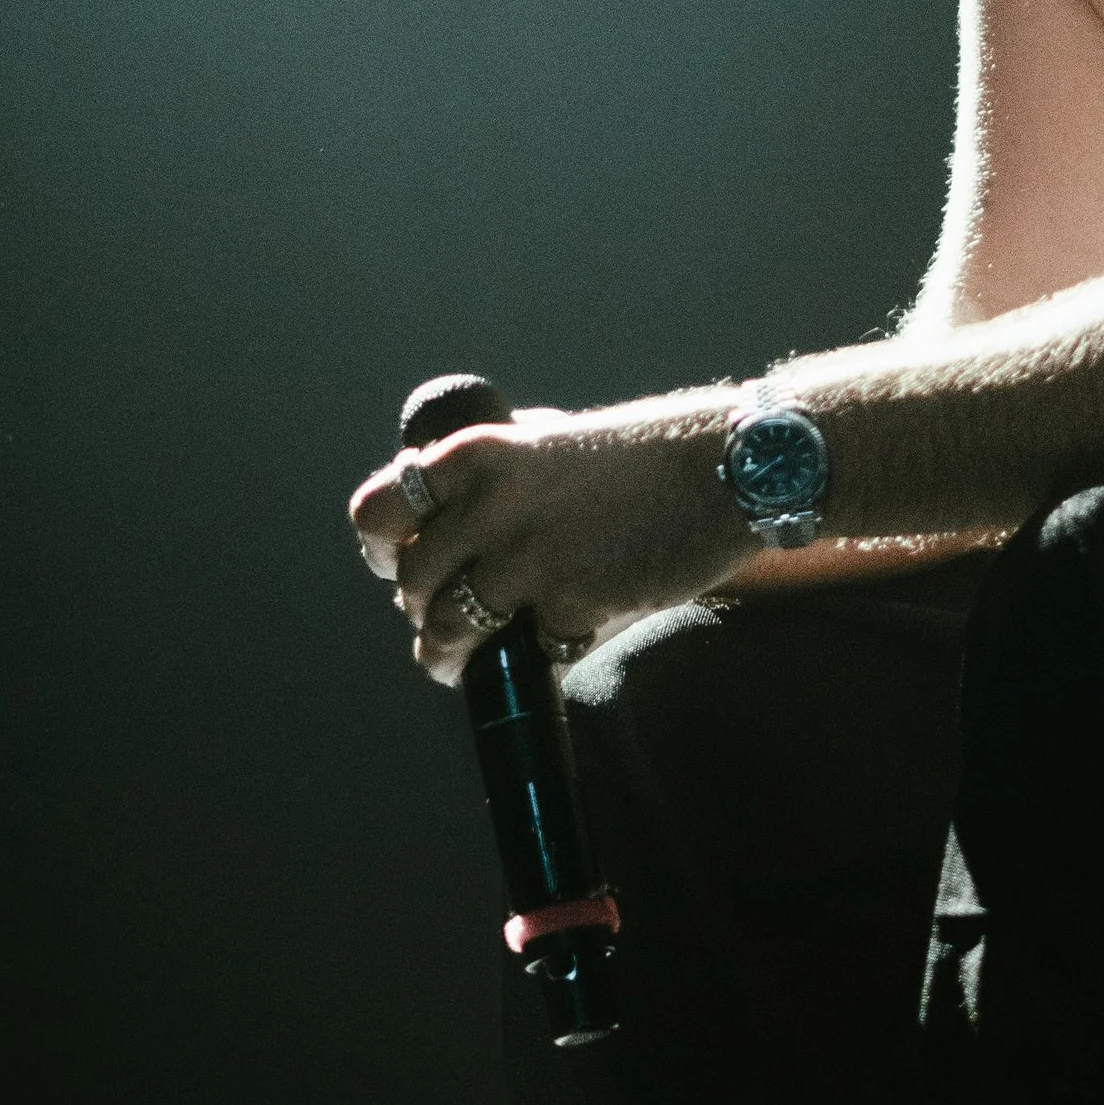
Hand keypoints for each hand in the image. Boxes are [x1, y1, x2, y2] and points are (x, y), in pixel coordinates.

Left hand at [347, 394, 749, 684]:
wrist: (725, 469)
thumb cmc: (646, 454)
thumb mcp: (553, 439)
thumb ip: (500, 472)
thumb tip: (452, 512)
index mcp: (478, 455)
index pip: (379, 508)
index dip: (379, 547)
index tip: (393, 564)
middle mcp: (489, 505)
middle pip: (412, 580)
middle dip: (421, 608)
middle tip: (441, 619)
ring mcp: (526, 559)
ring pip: (446, 628)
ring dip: (444, 655)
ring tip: (456, 664)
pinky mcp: (567, 605)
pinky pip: (524, 650)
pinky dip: (534, 656)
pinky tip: (551, 644)